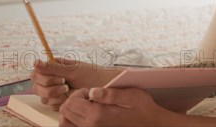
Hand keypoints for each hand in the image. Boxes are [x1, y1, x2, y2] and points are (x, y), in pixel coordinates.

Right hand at [31, 58, 121, 108]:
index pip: (35, 74)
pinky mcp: (57, 102)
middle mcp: (50, 80)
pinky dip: (60, 102)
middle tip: (66, 85)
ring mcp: (53, 92)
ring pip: (43, 98)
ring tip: (70, 91)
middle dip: (50, 88)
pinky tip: (70, 97)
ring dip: (56, 95)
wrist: (102, 87)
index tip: (60, 78)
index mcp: (53, 68)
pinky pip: (51, 105)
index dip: (43, 78)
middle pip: (36, 87)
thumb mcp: (72, 70)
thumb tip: (35, 62)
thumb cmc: (90, 74)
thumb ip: (53, 68)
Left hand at [59, 87, 177, 126]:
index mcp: (97, 115)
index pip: (71, 103)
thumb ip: (109, 93)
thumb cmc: (141, 108)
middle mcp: (91, 126)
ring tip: (86, 106)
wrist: (150, 124)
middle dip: (74, 100)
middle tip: (90, 97)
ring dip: (72, 112)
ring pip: (66, 122)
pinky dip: (74, 121)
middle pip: (65, 112)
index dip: (79, 93)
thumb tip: (92, 91)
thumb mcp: (130, 95)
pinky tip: (86, 115)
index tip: (91, 91)